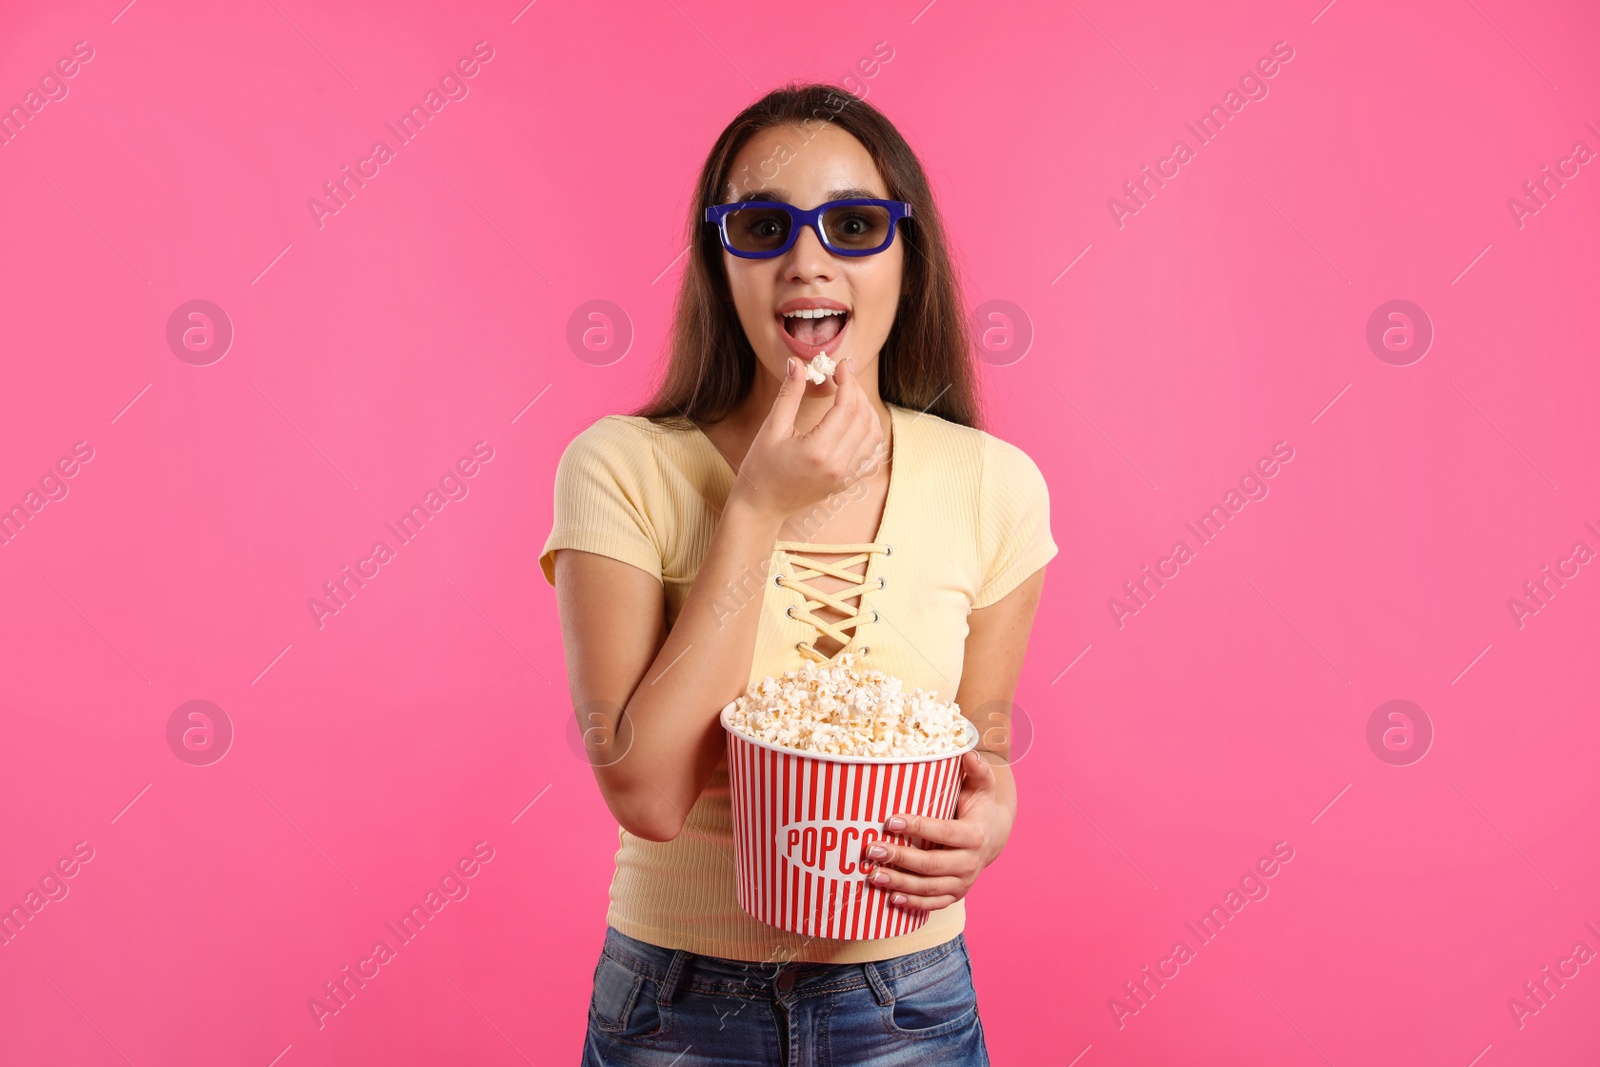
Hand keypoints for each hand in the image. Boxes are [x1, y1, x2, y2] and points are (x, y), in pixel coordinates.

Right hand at [729, 356, 884, 520]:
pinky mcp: (847, 481)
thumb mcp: (771, 428)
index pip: (847, 407)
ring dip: (866, 409)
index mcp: (818, 450)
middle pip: (863, 418)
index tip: (840, 365)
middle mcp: (838, 465)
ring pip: (873, 434)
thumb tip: (797, 363)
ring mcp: (845, 476)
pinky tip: (856, 420)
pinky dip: (870, 432)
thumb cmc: (761, 468)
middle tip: (843, 376)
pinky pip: (871, 454)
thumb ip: (789, 394)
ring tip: (849, 394)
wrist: (761, 505)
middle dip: (857, 391)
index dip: (848, 381)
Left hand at [861, 750, 1010, 910]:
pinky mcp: (956, 893)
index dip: (918, 827)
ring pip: (929, 888)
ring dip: (899, 884)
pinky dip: (913, 904)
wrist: (993, 834)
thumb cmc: (979, 805)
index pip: (944, 833)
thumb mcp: (982, 786)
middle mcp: (971, 862)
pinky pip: (934, 903)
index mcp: (975, 835)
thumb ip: (977, 769)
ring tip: (872, 876)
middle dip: (900, 858)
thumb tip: (968, 752)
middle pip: (932, 865)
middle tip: (871, 850)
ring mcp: (964, 882)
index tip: (890, 820)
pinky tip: (890, 898)